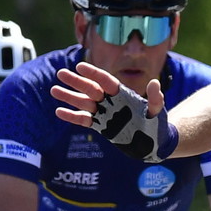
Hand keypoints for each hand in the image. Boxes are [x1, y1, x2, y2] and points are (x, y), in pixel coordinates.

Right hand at [50, 62, 175, 161]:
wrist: (154, 143)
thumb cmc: (156, 124)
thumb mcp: (156, 111)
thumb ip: (154, 98)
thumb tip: (155, 83)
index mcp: (123, 94)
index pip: (105, 81)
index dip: (93, 73)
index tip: (80, 66)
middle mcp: (111, 102)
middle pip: (91, 89)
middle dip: (76, 82)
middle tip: (61, 73)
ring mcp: (105, 114)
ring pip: (84, 103)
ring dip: (69, 97)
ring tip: (54, 90)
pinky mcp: (101, 126)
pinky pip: (84, 120)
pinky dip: (72, 116)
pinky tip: (59, 111)